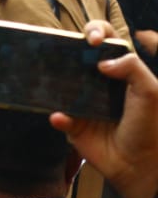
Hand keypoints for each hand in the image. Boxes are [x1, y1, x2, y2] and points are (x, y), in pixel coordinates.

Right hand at [49, 24, 157, 197]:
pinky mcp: (74, 125)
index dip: (98, 33)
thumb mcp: (151, 91)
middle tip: (66, 48)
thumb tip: (101, 62)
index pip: (108, 42)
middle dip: (69, 48)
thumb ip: (132, 68)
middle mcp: (100, 83)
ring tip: (51, 77)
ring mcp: (84, 104)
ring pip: (63, 85)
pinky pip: (60, 117)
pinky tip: (61, 116)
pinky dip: (59, 117)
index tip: (93, 40)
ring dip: (55, 80)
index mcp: (121, 71)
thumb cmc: (150, 126)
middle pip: (79, 57)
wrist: (142, 165)